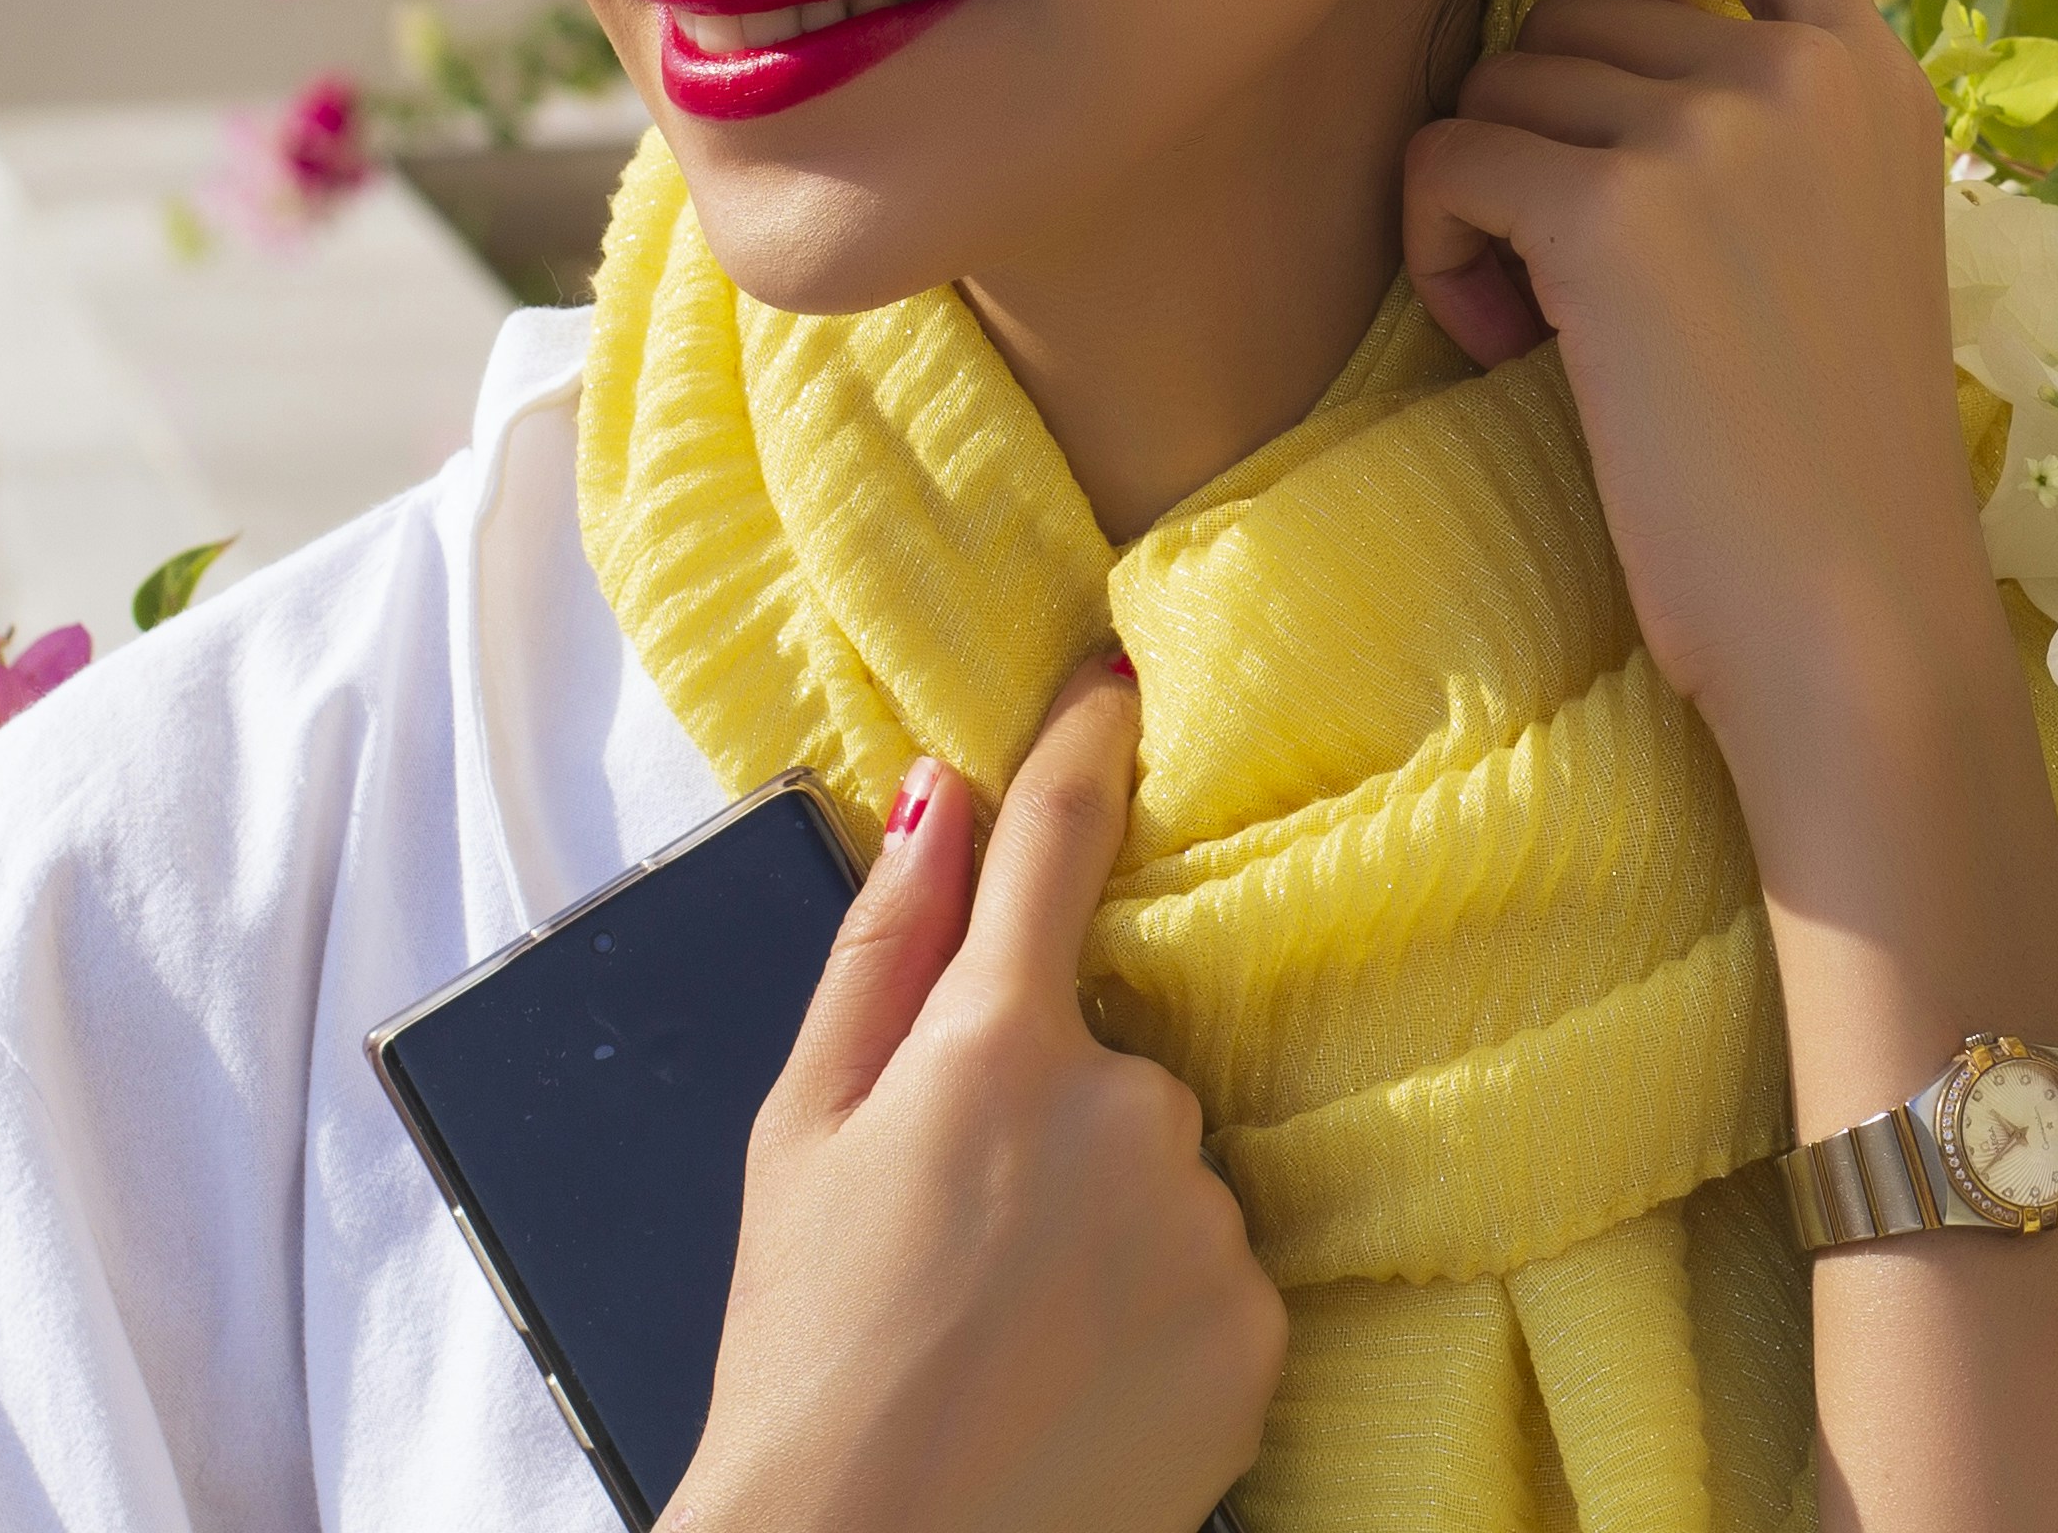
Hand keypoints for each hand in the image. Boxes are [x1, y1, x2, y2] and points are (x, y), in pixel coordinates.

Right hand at [667, 659, 1282, 1532]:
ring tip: (1009, 1331)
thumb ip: (877, 951)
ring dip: (1104, 1224)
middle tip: (957, 1237)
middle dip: (1046, 1118)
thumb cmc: (804, 1360)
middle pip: (1109, 1059)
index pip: (1056, 842)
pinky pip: (1214, 1273)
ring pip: (1164, 1175)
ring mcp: (1206, 1221)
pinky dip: (1156, 1311)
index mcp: (994, 1047)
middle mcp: (1129, 1112)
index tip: (1119, 679)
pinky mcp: (1260, 1327)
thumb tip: (938, 795)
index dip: (1087, 744)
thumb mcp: (797, 1136)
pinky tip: (1076, 1378)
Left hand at [1396, 0, 1994, 790]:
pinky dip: (1441, 246)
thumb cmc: (1828, 463)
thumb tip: (1582, 30)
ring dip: (1484, 196)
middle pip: (1577, 6)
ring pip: (1498, 85)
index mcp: (1872, 70)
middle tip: (1557, 273)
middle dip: (1532, 119)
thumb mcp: (1844, 236)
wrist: (1850, 618)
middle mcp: (1797, 72)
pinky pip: (1450, 160)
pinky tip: (1506, 344)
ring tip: (1538, 327)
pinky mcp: (1610, 213)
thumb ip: (1763, 122)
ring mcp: (1708, 132)